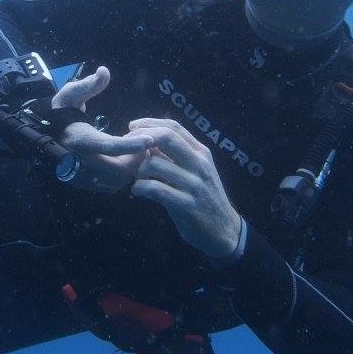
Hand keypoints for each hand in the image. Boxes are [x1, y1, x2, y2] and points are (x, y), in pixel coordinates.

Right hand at [52, 66, 153, 192]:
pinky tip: (126, 160)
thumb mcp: (70, 93)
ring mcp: (81, 176)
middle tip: (145, 145)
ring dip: (130, 168)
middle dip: (136, 158)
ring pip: (116, 181)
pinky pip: (110, 185)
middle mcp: (79, 162)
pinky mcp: (84, 184)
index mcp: (79, 139)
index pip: (109, 146)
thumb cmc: (61, 112)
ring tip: (137, 151)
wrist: (41, 136)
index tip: (150, 139)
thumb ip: (88, 84)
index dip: (131, 145)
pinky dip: (123, 175)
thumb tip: (104, 71)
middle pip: (118, 170)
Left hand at [127, 117, 241, 257]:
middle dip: (141, 139)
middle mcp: (199, 164)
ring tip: (137, 178)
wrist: (224, 230)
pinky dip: (140, 187)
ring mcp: (194, 185)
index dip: (149, 123)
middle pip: (166, 137)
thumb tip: (149, 139)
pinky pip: (154, 188)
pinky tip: (137, 191)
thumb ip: (177, 155)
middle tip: (128, 149)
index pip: (174, 127)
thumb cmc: (204, 197)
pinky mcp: (185, 205)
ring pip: (155, 163)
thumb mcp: (197, 171)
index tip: (132, 127)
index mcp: (201, 153)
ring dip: (138, 170)